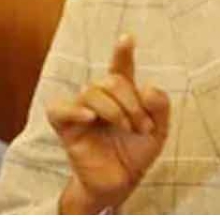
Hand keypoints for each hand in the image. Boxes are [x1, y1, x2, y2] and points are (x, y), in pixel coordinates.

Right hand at [48, 34, 170, 213]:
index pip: (121, 67)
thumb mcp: (159, 131)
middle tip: (142, 127)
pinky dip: (75, 110)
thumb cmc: (136, 153)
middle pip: (111, 80)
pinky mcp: (66, 127)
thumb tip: (147, 88)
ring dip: (116, 110)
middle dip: (132, 102)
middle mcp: (100, 97)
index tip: (127, 38)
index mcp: (122, 94)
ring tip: (127, 129)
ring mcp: (81, 110)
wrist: (121, 183)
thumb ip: (160, 107)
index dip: (122, 52)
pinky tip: (90, 118)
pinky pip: (59, 109)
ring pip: (92, 91)